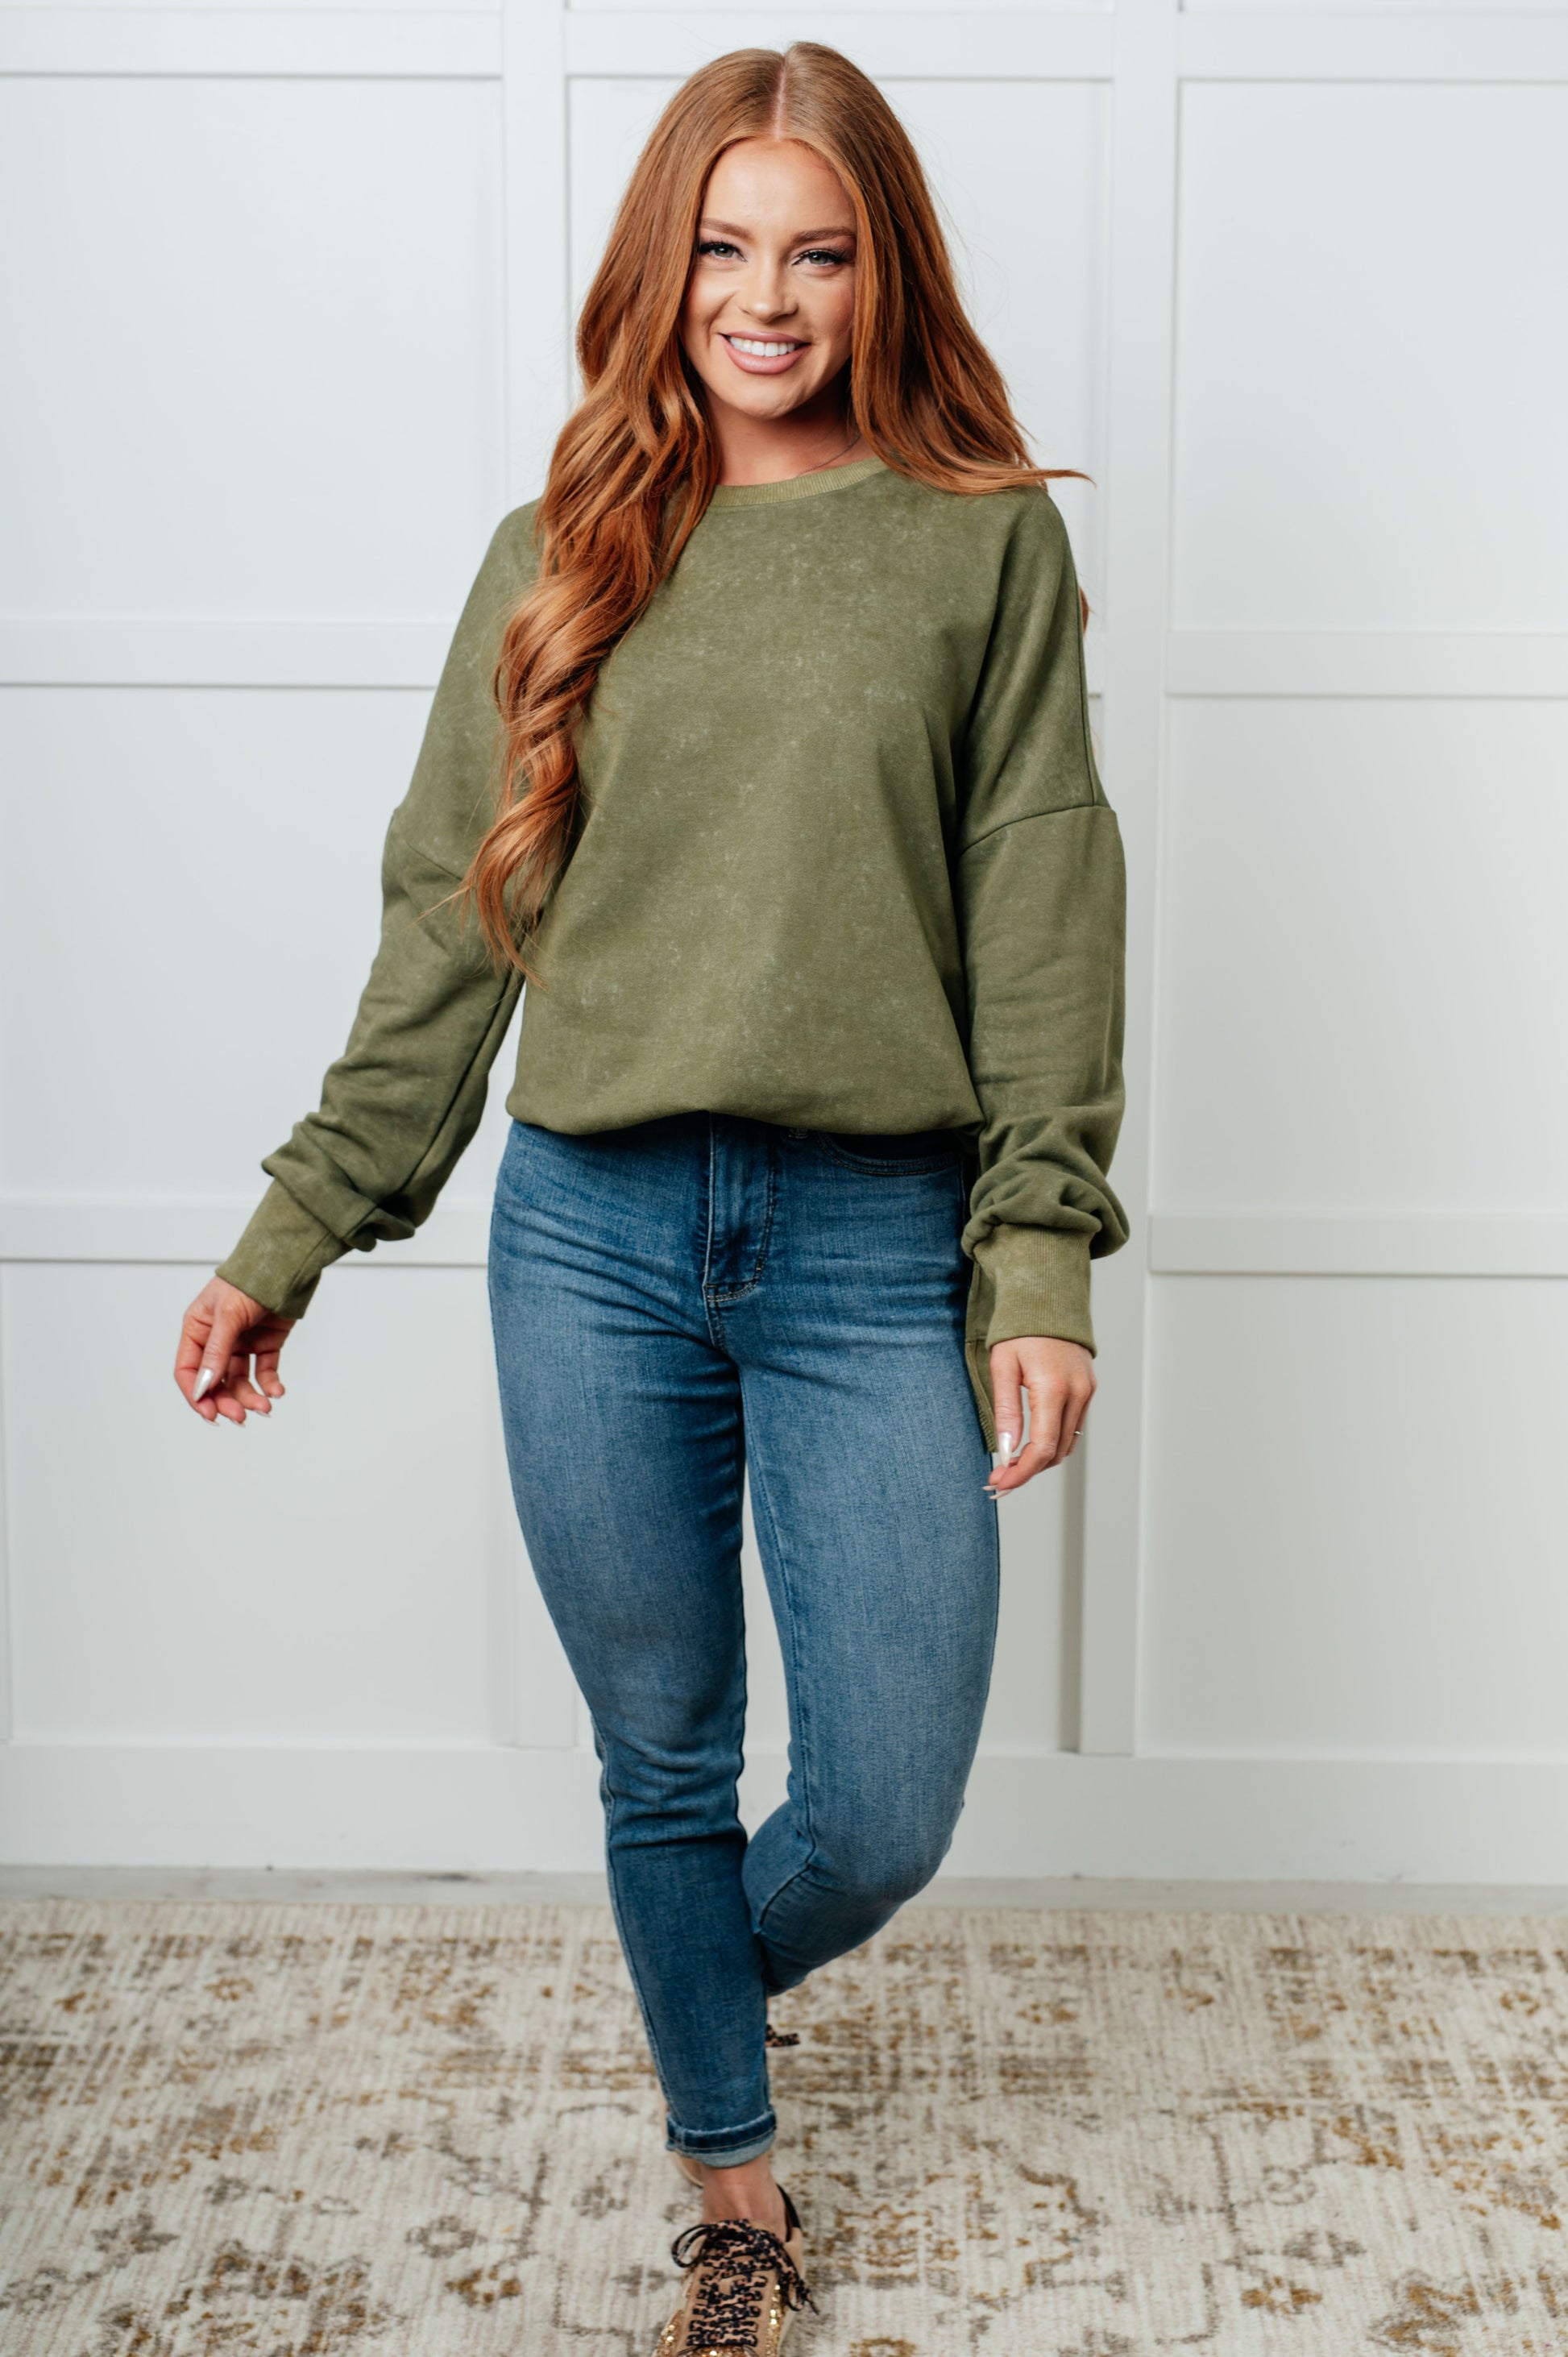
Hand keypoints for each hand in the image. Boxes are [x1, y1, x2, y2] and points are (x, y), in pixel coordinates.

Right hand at [175, 1277, 295, 1425]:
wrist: (285, 1266)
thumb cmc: (248, 1281)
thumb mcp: (227, 1315)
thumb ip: (217, 1351)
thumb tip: (205, 1385)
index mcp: (197, 1329)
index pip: (189, 1370)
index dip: (197, 1394)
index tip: (210, 1414)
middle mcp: (216, 1339)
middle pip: (215, 1381)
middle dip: (227, 1400)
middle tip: (241, 1416)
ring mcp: (241, 1342)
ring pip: (240, 1380)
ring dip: (250, 1396)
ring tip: (265, 1405)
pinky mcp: (265, 1343)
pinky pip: (264, 1371)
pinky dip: (269, 1384)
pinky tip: (276, 1391)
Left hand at [985, 1335, 1095, 1494]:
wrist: (1048, 1299)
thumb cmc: (1020, 1330)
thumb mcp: (1002, 1367)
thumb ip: (1006, 1411)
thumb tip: (1007, 1449)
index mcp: (1053, 1388)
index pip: (1043, 1447)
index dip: (1022, 1472)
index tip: (1001, 1483)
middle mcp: (1077, 1393)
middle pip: (1058, 1451)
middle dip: (1029, 1471)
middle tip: (1001, 1478)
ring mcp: (1087, 1391)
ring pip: (1068, 1443)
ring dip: (1042, 1460)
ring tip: (1013, 1465)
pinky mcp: (1089, 1389)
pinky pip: (1073, 1427)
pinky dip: (1054, 1442)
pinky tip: (1031, 1444)